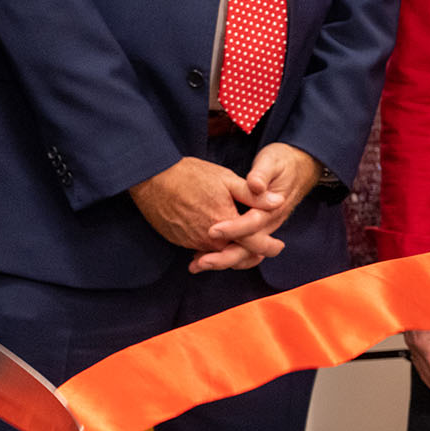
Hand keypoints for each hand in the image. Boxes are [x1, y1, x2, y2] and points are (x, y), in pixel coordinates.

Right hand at [128, 156, 284, 270]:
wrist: (152, 178)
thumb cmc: (190, 175)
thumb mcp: (225, 179)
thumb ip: (252, 195)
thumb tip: (278, 202)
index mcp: (225, 221)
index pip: (254, 244)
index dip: (269, 247)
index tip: (278, 246)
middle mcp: (209, 238)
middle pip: (236, 255)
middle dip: (251, 255)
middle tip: (262, 251)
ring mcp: (192, 241)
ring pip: (218, 254)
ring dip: (231, 253)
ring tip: (242, 246)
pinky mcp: (179, 241)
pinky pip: (201, 250)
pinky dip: (211, 249)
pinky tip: (217, 241)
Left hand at [197, 143, 320, 271]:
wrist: (297, 167)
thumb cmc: (281, 163)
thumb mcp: (272, 162)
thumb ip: (262, 174)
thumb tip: (256, 185)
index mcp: (273, 209)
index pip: (253, 224)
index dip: (233, 228)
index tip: (212, 230)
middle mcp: (269, 224)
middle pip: (248, 248)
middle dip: (224, 257)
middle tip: (201, 262)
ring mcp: (262, 230)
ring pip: (243, 252)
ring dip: (220, 260)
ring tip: (196, 265)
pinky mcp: (254, 231)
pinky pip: (239, 248)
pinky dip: (221, 254)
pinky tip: (201, 256)